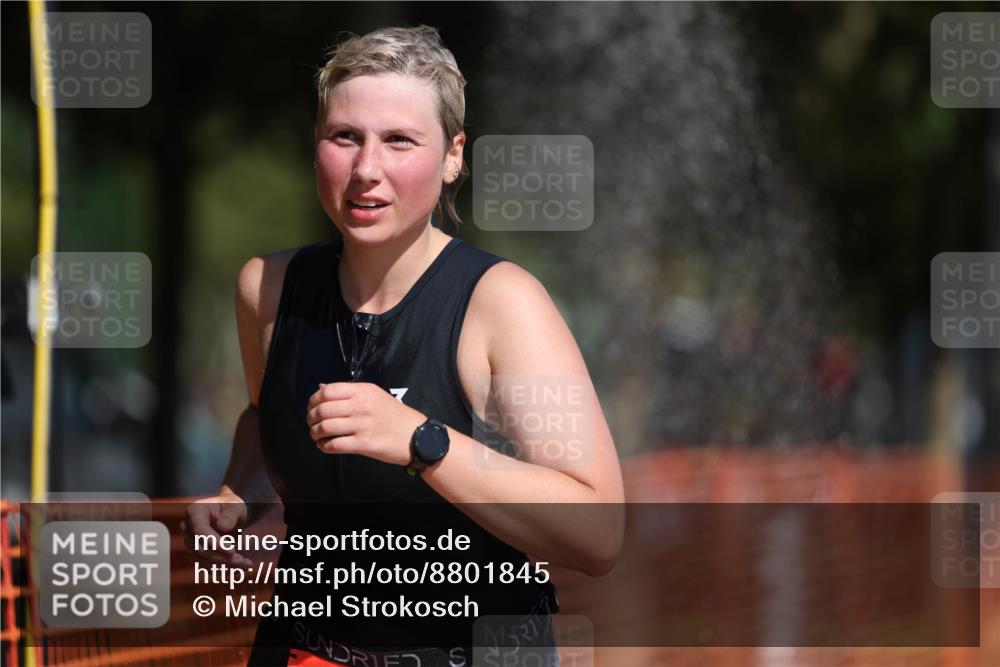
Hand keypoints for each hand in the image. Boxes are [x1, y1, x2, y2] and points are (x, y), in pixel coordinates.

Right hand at [181, 492, 252, 566]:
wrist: (231, 514)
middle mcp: (188, 528)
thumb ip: (230, 515)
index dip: (214, 542)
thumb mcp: (236, 506)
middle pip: (199, 548)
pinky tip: (240, 570)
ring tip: (245, 565)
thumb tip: (223, 527)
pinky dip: (223, 570)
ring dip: (223, 566)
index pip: (200, 530)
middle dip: (220, 557)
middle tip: (241, 560)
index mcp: (195, 511)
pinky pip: (206, 566)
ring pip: (202, 561)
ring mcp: (190, 542)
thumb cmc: (233, 507)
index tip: (232, 551)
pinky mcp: (197, 554)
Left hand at [305, 382, 427, 465]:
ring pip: (326, 427)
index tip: (311, 407)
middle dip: (311, 418)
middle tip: (311, 423)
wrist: (416, 436)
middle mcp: (362, 405)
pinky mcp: (365, 444)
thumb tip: (321, 389)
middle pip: (323, 409)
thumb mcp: (375, 395)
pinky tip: (325, 446)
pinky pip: (335, 444)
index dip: (313, 400)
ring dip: (315, 433)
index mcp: (363, 391)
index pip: (327, 391)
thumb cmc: (395, 416)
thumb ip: (349, 392)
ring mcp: (363, 425)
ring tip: (317, 436)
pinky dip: (324, 446)